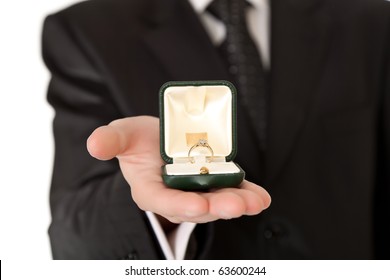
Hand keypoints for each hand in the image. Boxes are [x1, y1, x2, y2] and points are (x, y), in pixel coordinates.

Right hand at [87, 116, 270, 223]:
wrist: (159, 141)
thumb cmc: (139, 141)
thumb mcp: (123, 135)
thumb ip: (111, 140)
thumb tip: (95, 144)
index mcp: (149, 189)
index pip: (162, 202)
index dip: (179, 205)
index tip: (197, 204)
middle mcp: (175, 196)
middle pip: (195, 206)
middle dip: (216, 207)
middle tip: (235, 205)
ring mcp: (197, 191)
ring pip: (217, 202)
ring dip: (236, 204)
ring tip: (254, 202)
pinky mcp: (214, 184)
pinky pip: (230, 192)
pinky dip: (247, 195)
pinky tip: (260, 198)